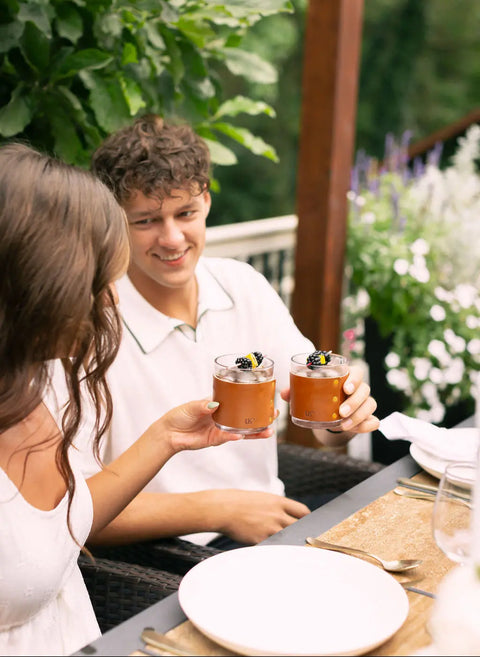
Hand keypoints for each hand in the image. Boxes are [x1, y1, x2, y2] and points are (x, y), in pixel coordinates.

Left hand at [156, 399, 273, 453]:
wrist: (169, 434)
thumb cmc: (179, 416)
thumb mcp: (192, 407)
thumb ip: (203, 405)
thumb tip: (215, 404)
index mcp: (218, 404)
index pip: (238, 401)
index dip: (251, 400)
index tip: (264, 398)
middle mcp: (223, 416)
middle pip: (245, 417)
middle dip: (260, 417)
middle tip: (273, 416)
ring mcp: (221, 429)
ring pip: (242, 430)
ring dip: (255, 431)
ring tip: (268, 431)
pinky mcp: (216, 439)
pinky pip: (228, 437)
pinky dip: (235, 436)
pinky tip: (243, 435)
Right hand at [210, 489, 310, 543]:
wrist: (222, 509)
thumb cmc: (240, 503)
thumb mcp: (262, 498)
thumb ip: (275, 507)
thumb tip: (286, 517)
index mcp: (278, 502)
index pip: (303, 511)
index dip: (308, 519)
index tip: (307, 525)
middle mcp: (277, 514)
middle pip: (299, 526)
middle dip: (302, 533)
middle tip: (305, 540)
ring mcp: (270, 528)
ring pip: (289, 539)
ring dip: (291, 543)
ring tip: (293, 549)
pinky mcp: (262, 539)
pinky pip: (274, 547)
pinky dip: (276, 549)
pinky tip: (275, 551)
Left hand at [280, 363, 378, 441]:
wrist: (330, 415)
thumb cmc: (321, 398)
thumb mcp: (309, 394)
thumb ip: (297, 391)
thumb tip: (284, 394)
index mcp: (346, 377)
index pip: (357, 372)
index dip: (354, 379)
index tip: (345, 389)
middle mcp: (359, 388)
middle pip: (365, 390)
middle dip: (354, 402)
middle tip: (341, 412)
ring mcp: (365, 403)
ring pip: (370, 405)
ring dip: (358, 416)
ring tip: (343, 425)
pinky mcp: (368, 417)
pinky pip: (374, 421)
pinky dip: (368, 425)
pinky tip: (359, 429)